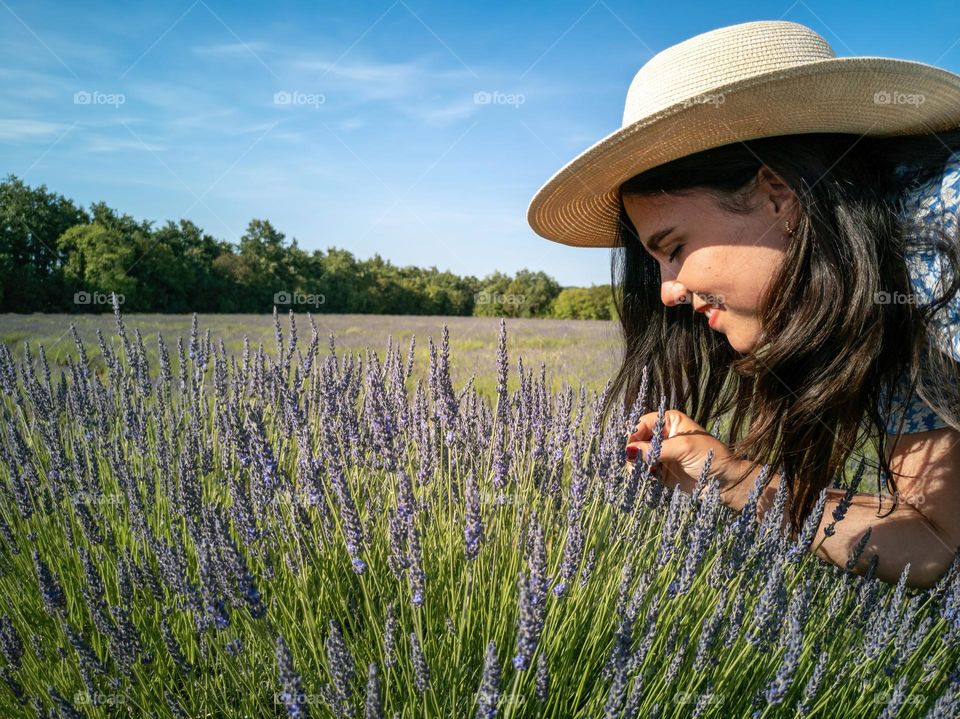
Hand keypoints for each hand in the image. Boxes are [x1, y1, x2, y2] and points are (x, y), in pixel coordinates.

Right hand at [625, 410, 740, 496]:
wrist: (724, 483)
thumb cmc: (710, 457)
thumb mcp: (684, 448)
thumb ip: (656, 449)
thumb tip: (629, 450)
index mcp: (670, 421)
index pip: (644, 422)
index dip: (634, 432)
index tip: (629, 446)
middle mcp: (663, 436)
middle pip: (637, 438)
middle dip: (633, 449)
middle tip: (632, 461)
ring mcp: (661, 454)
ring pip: (637, 456)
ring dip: (635, 464)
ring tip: (641, 472)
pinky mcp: (660, 471)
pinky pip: (643, 470)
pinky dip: (640, 474)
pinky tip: (646, 478)